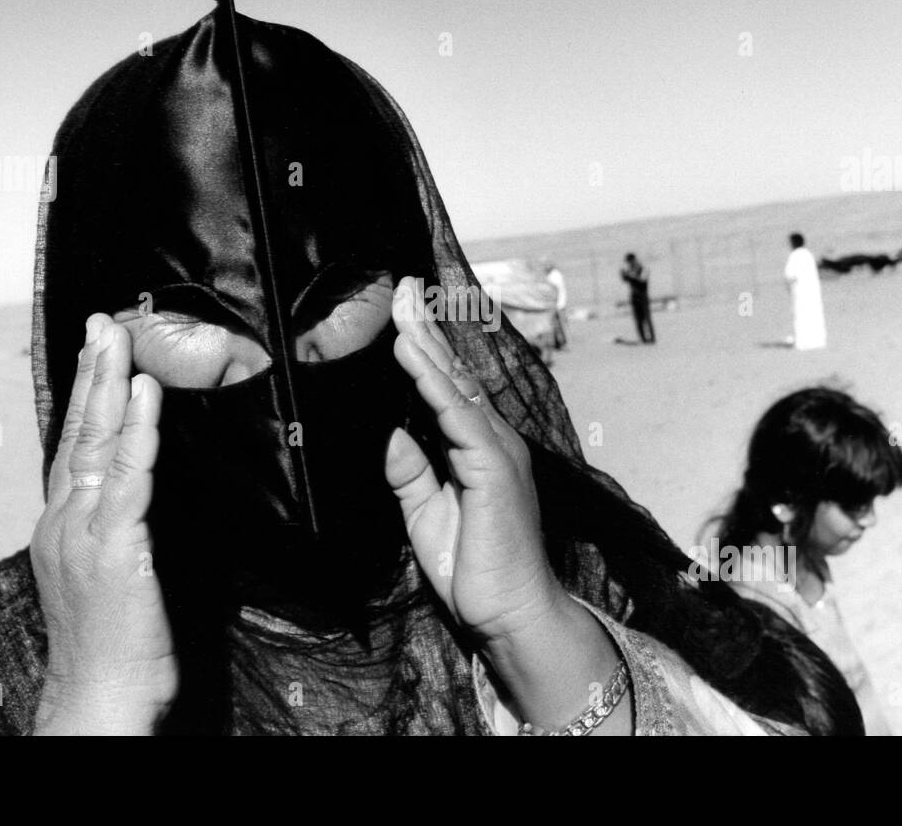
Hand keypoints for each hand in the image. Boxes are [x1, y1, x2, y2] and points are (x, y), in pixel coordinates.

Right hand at [30, 314, 175, 734]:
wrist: (100, 698)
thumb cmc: (116, 645)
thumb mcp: (112, 572)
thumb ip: (122, 527)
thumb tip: (148, 491)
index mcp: (62, 527)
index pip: (71, 447)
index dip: (84, 397)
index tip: (95, 351)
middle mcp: (63, 522)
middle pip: (76, 432)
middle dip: (91, 372)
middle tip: (103, 320)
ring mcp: (84, 533)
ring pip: (95, 443)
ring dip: (109, 383)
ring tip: (119, 336)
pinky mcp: (116, 548)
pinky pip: (129, 476)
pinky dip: (136, 430)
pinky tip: (143, 394)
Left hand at [384, 278, 630, 732]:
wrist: (511, 616)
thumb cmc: (474, 571)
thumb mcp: (425, 514)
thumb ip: (410, 471)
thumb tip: (390, 431)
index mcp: (476, 449)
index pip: (445, 390)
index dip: (422, 349)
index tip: (400, 311)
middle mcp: (492, 440)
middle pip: (452, 374)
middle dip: (424, 328)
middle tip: (400, 285)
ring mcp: (497, 451)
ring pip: (456, 385)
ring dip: (425, 342)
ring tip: (401, 304)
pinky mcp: (494, 468)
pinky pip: (458, 416)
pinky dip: (433, 382)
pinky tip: (412, 355)